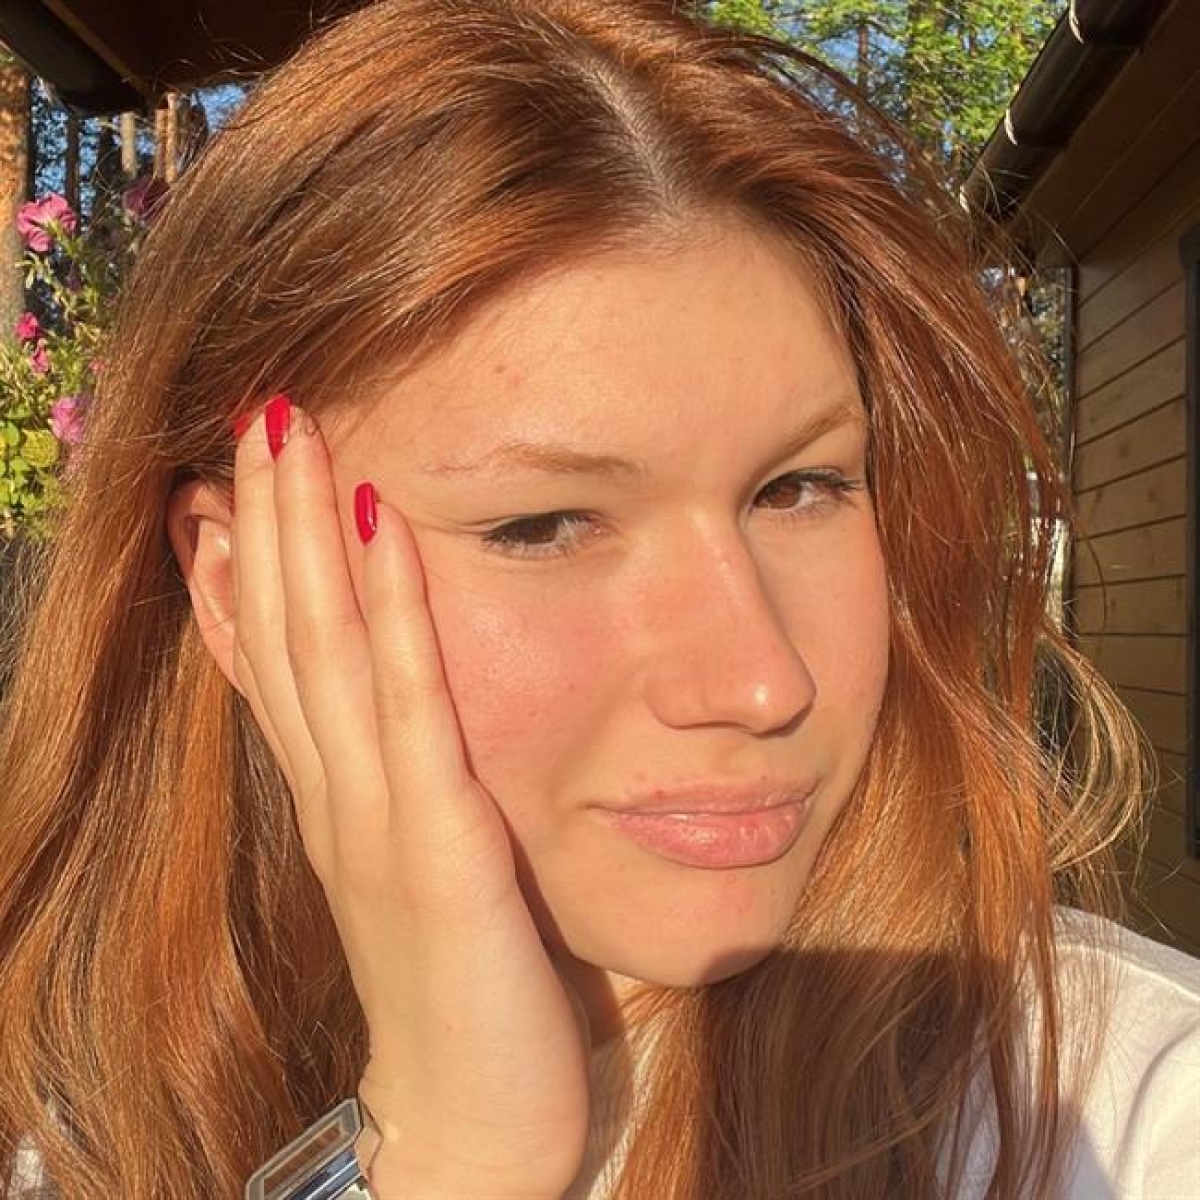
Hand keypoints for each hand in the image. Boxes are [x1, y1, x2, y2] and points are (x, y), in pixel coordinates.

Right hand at [231, 397, 590, 1196]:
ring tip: (288, 435)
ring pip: (325, 649)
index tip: (232, 481)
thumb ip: (395, 788)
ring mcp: (377, 814)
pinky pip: (411, 703)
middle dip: (266, 518)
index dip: (247, 563)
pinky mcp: (438, 843)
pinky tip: (384, 525)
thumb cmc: (459, 984)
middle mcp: (338, 793)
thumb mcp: (415, 866)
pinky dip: (393, 608)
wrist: (469, 1115)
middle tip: (255, 414)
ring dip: (302, 535)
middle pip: (287, 632)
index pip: (274, 661)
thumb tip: (397, 712)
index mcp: (336, 797)